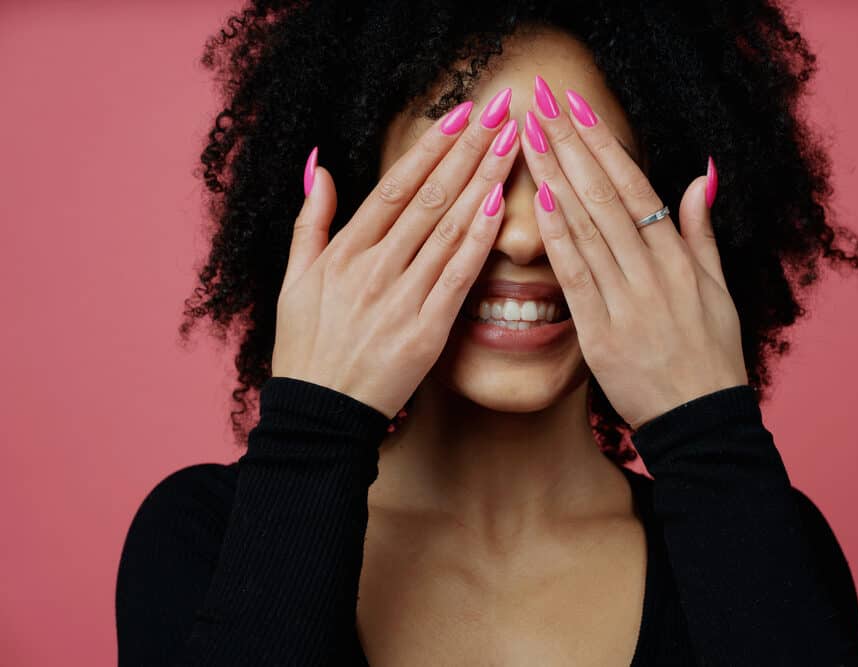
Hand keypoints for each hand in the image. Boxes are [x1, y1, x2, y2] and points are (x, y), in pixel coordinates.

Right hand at [271, 91, 520, 418]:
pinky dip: (477, 241)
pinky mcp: (425, 331)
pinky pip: (457, 278)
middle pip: (429, 197)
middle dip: (468, 150)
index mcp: (343, 252)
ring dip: (482, 182)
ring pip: (448, 229)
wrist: (319, 414)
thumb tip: (319, 165)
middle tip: (500, 111)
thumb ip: (309, 221)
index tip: (458, 114)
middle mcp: (373, 268)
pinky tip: (499, 208)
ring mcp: (400, 298)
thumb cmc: (306, 347)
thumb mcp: (293, 280)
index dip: (430, 147)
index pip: (394, 186)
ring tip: (511, 144)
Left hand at [520, 77, 748, 429]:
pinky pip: (576, 278)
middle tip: (542, 105)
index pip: (637, 189)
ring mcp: (628, 303)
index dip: (605, 146)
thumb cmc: (711, 356)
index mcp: (680, 261)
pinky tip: (539, 203)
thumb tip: (701, 176)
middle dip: (571, 147)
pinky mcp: (602, 336)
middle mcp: (655, 274)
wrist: (702, 422)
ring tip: (531, 139)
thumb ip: (701, 233)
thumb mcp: (718, 290)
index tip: (579, 111)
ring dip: (556, 179)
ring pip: (588, 229)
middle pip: (606, 198)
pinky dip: (558, 239)